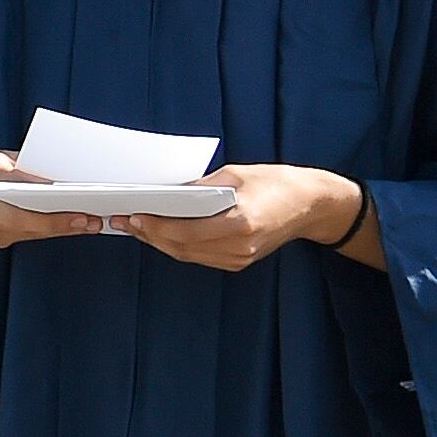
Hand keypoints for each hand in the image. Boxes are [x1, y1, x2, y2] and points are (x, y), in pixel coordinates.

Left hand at [115, 163, 365, 269]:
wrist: (311, 205)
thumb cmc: (277, 183)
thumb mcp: (236, 174)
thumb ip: (200, 186)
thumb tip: (167, 194)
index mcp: (240, 222)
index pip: (185, 231)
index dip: (155, 225)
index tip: (133, 215)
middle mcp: (239, 246)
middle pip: (182, 247)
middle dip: (150, 234)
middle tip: (125, 221)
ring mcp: (239, 258)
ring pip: (187, 255)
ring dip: (160, 241)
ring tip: (137, 227)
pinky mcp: (239, 261)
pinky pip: (199, 256)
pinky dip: (179, 245)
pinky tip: (163, 233)